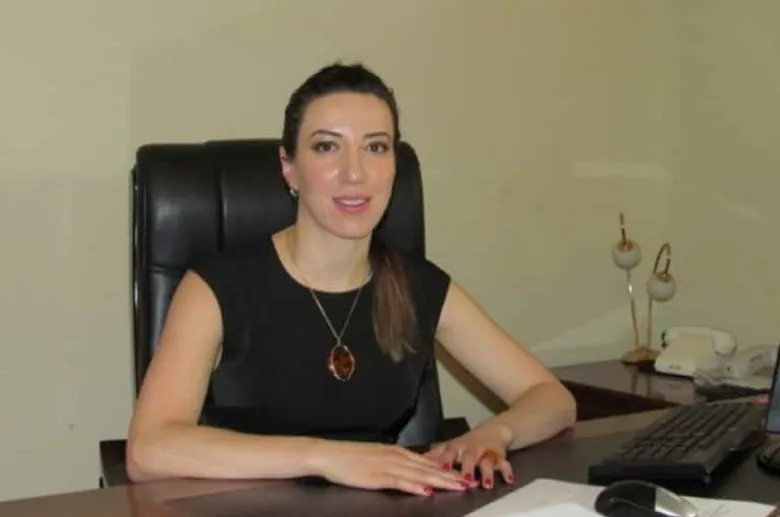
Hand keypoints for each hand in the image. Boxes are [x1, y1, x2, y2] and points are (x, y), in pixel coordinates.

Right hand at [309, 441, 468, 495]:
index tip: (462, 474)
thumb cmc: (349, 458)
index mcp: (396, 452)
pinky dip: (415, 487)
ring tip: (458, 486)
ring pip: (420, 474)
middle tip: (469, 482)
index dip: (446, 469)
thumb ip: (393, 462)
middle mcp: (396, 457)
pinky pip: (400, 482)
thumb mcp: (376, 457)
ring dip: (440, 481)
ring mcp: (388, 466)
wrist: (329, 454)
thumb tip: (409, 470)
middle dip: (450, 476)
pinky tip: (426, 492)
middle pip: (428, 468)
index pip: (427, 462)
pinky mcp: (377, 477)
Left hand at [425, 424, 513, 489]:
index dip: (444, 460)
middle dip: (467, 468)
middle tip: (465, 479)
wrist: (493, 430)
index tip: (441, 468)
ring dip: (487, 473)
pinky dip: (507, 471)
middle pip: (468, 457)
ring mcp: (486, 452)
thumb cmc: (467, 443)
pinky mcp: (500, 456)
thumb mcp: (450, 446)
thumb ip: (434, 455)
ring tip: (486, 484)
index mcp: (456, 446)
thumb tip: (413, 461)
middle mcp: (471, 449)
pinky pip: (505, 463)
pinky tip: (508, 480)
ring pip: (487, 462)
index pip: (448, 452)